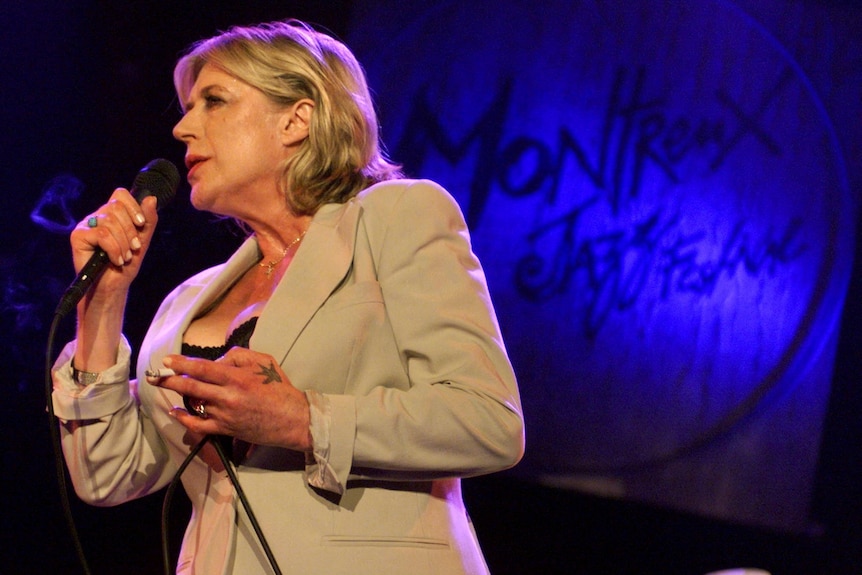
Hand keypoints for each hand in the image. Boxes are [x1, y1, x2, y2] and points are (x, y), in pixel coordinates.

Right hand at [70, 188, 157, 296]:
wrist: (113, 286)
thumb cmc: (126, 264)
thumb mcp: (143, 241)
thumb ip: (148, 221)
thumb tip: (151, 198)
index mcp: (113, 214)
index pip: (120, 194)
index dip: (133, 206)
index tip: (141, 224)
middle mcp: (98, 216)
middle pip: (116, 207)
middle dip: (130, 231)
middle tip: (133, 249)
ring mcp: (86, 225)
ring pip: (109, 221)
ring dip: (123, 243)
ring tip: (124, 258)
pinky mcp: (78, 235)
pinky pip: (101, 234)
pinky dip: (113, 249)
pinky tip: (115, 260)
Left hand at [148, 348, 312, 451]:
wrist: (292, 419)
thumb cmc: (279, 388)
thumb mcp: (264, 362)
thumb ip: (238, 356)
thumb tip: (216, 361)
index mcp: (237, 377)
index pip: (203, 368)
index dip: (182, 364)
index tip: (167, 360)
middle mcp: (228, 396)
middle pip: (192, 386)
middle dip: (170, 380)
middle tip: (155, 376)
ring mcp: (225, 414)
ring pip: (194, 403)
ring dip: (180, 395)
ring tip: (168, 386)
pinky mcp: (226, 429)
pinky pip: (199, 425)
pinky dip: (184, 419)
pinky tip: (175, 412)